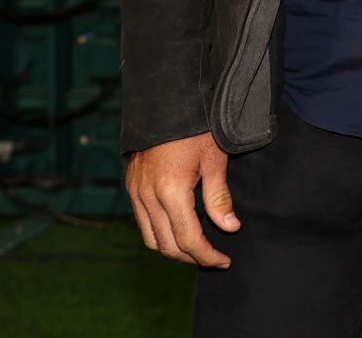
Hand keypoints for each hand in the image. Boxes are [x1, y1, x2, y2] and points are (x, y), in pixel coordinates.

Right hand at [125, 131, 237, 267]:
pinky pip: (143, 222)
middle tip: (213, 258)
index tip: (223, 260)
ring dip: (173, 249)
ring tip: (197, 249)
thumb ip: (219, 198)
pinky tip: (178, 229)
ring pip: (150, 238)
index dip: (206, 255)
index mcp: (171, 190)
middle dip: (191, 257)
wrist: (165, 101)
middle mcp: (147, 196)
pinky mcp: (131, 187)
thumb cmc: (195, 128)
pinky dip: (160, 233)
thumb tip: (230, 228)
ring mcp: (135, 192)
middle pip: (167, 245)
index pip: (188, 238)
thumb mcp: (214, 160)